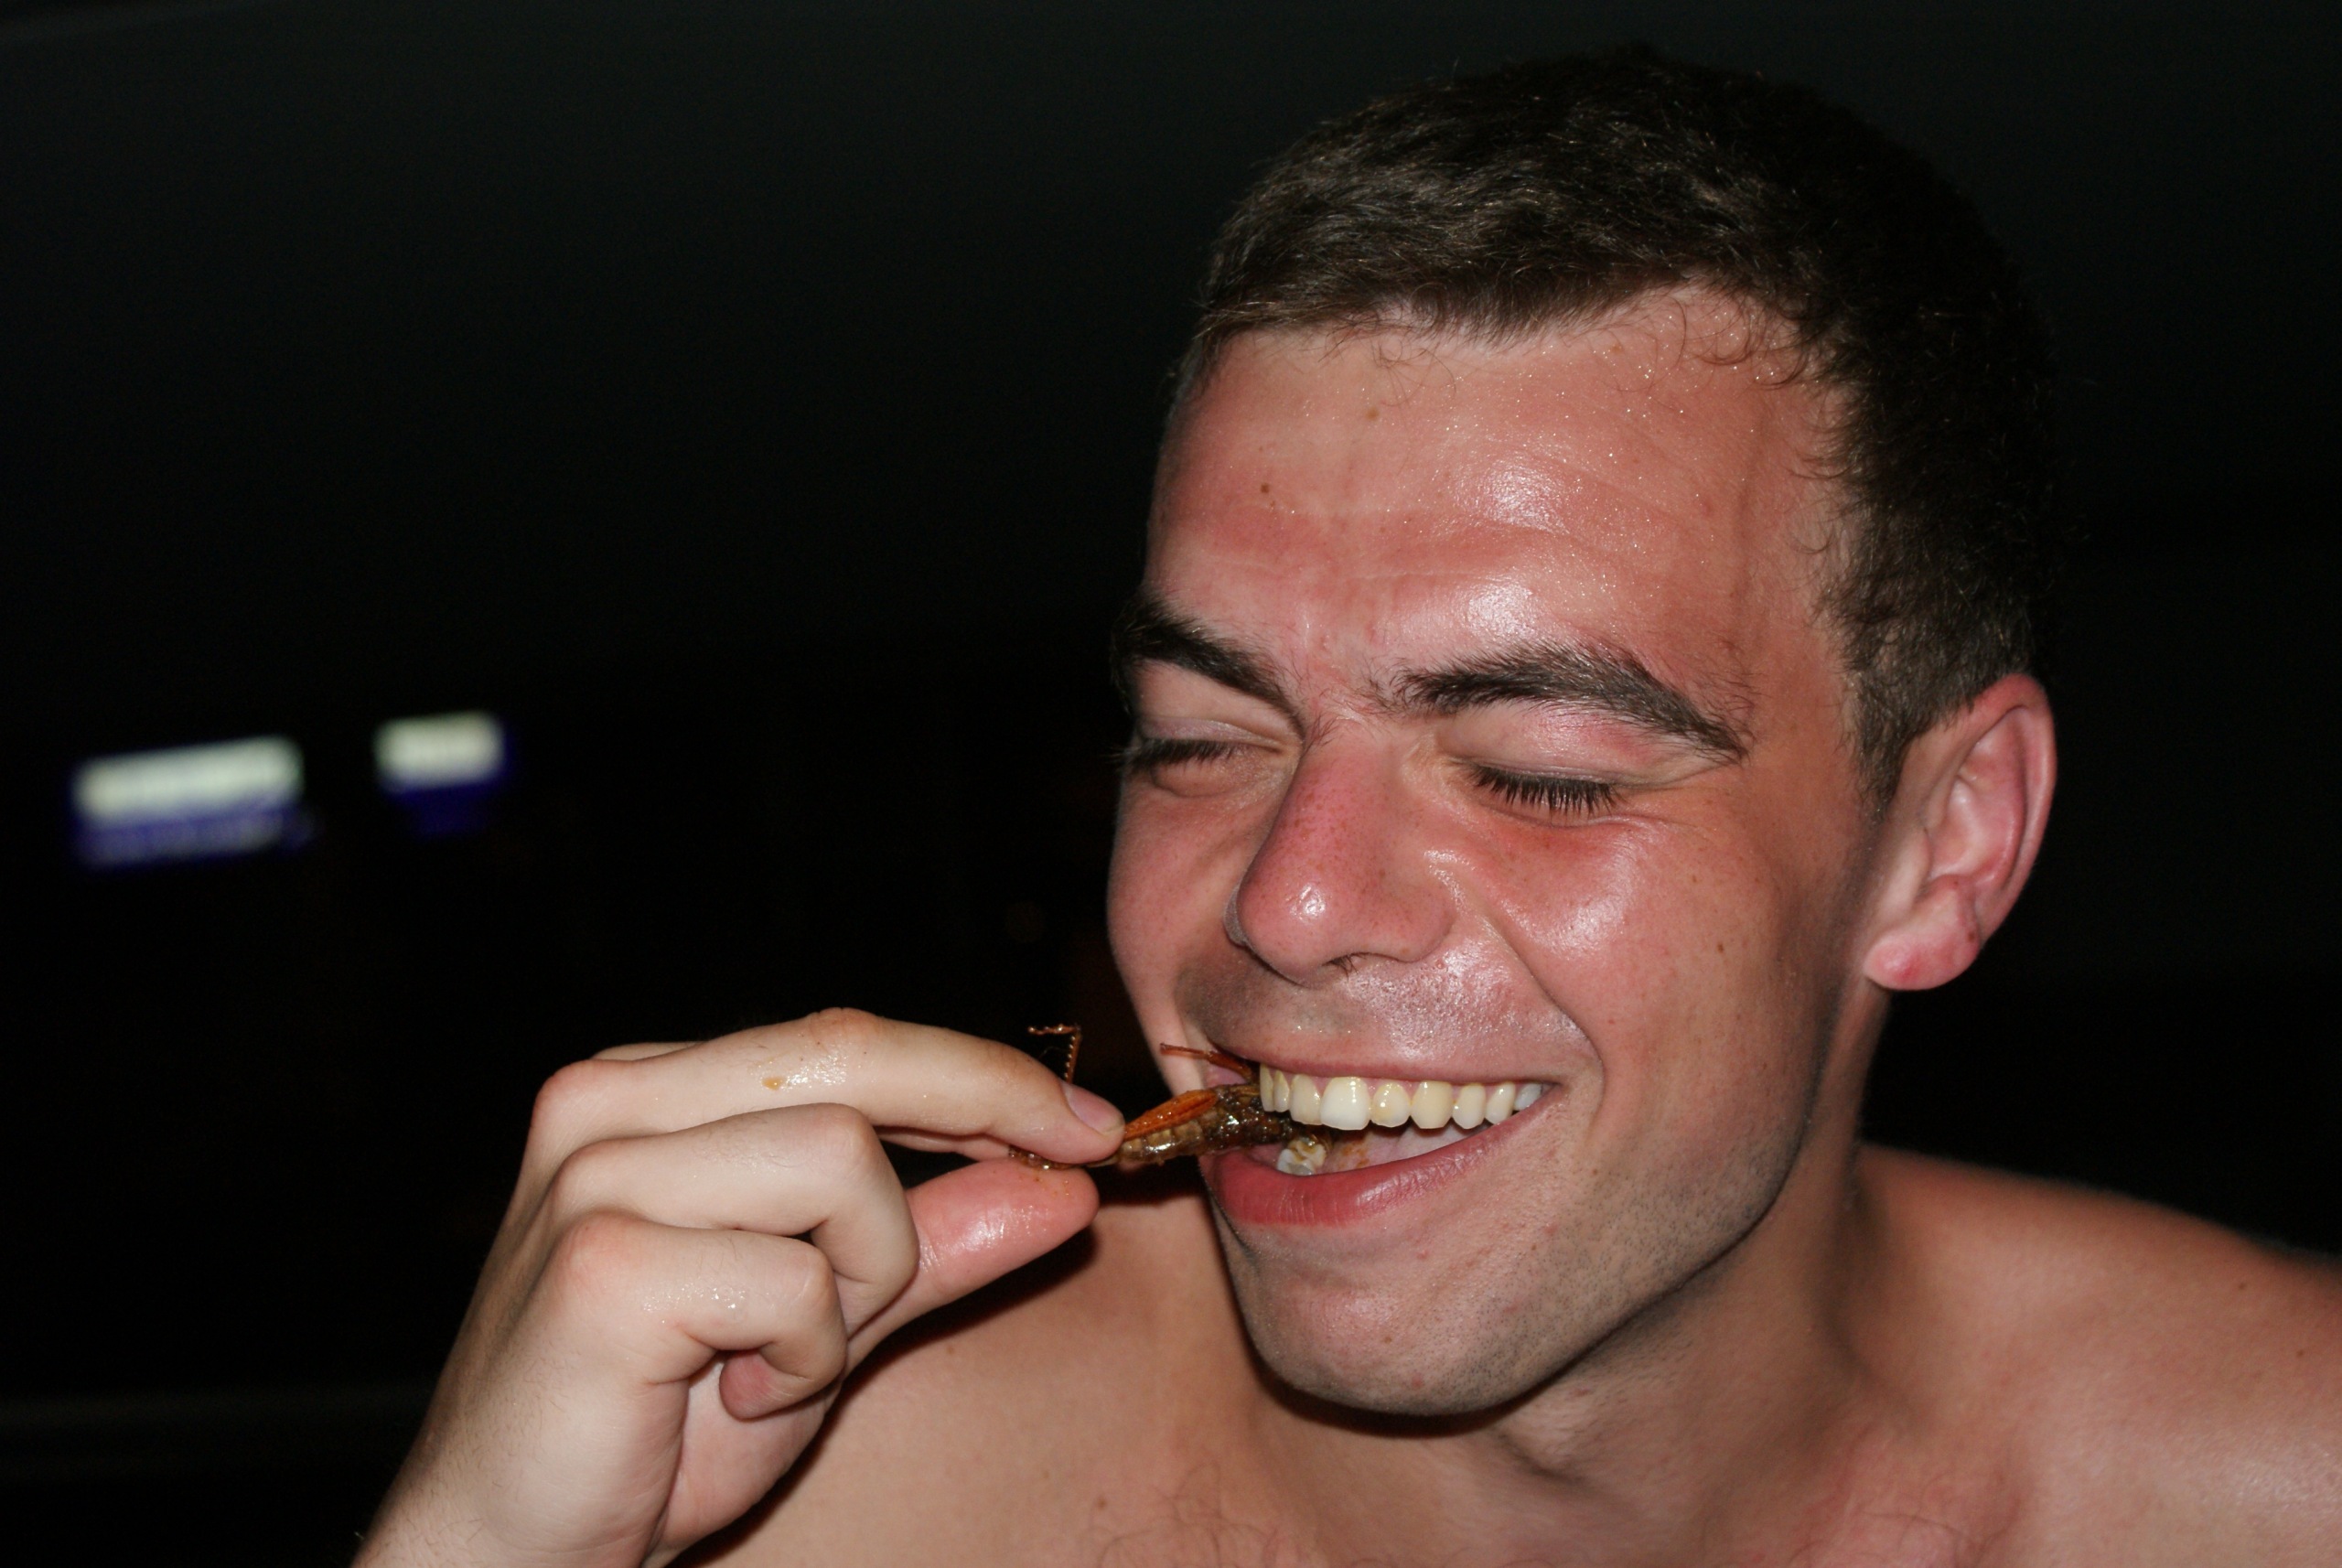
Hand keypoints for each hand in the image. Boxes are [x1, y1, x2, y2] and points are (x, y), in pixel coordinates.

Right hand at [354, 1009, 1124, 1567]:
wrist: (510, 1548)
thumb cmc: (655, 1431)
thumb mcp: (828, 1319)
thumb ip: (933, 1243)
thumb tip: (1062, 1179)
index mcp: (653, 1093)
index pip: (848, 1040)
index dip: (984, 1071)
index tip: (1091, 1123)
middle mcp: (610, 1105)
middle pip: (852, 1056)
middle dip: (986, 1106)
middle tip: (1073, 1170)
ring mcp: (596, 1173)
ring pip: (841, 1163)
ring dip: (863, 1280)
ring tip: (792, 1359)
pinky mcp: (602, 1260)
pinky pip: (795, 1276)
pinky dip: (808, 1354)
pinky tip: (738, 1398)